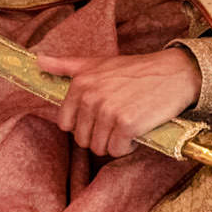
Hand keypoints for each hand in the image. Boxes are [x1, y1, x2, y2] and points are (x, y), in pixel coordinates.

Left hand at [37, 47, 201, 157]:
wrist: (173, 73)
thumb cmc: (135, 70)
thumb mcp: (98, 63)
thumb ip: (66, 65)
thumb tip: (38, 61)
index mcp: (80, 83)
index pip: (65, 123)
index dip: (83, 125)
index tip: (100, 117)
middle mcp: (91, 97)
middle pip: (82, 139)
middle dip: (99, 135)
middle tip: (117, 120)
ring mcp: (108, 111)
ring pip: (99, 148)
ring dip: (114, 142)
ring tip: (128, 125)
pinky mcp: (127, 125)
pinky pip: (117, 150)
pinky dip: (127, 147)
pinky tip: (137, 132)